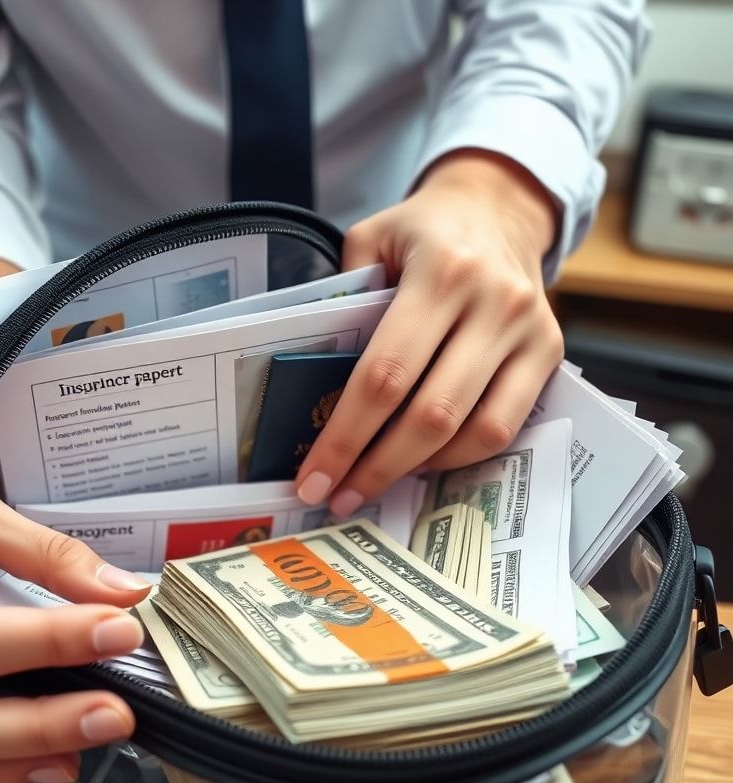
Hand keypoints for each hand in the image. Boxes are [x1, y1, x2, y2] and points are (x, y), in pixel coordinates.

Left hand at [295, 149, 564, 516]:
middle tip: (336, 497)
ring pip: (473, 429)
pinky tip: (420, 461)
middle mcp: (493, 302)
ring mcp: (528, 330)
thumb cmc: (422, 230)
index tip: (312, 477)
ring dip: (417, 470)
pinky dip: (458, 455)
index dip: (346, 435)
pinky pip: (503, 426)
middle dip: (376, 466)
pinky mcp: (551, 351)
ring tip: (373, 484)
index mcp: (441, 270)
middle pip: (430, 412)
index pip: (385, 373)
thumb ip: (343, 299)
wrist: (500, 205)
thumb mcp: (370, 239)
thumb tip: (312, 384)